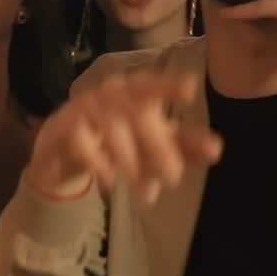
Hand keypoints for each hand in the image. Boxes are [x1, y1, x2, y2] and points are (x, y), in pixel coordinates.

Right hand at [26, 70, 222, 204]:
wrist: (60, 151)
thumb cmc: (113, 141)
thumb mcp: (150, 145)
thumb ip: (181, 146)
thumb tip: (216, 149)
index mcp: (133, 91)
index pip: (152, 84)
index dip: (168, 85)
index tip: (189, 90)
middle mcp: (109, 94)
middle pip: (136, 110)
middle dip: (157, 145)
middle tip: (174, 178)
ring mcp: (83, 108)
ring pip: (110, 125)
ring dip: (130, 158)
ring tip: (145, 192)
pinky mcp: (62, 128)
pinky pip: (81, 140)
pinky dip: (98, 161)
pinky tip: (110, 182)